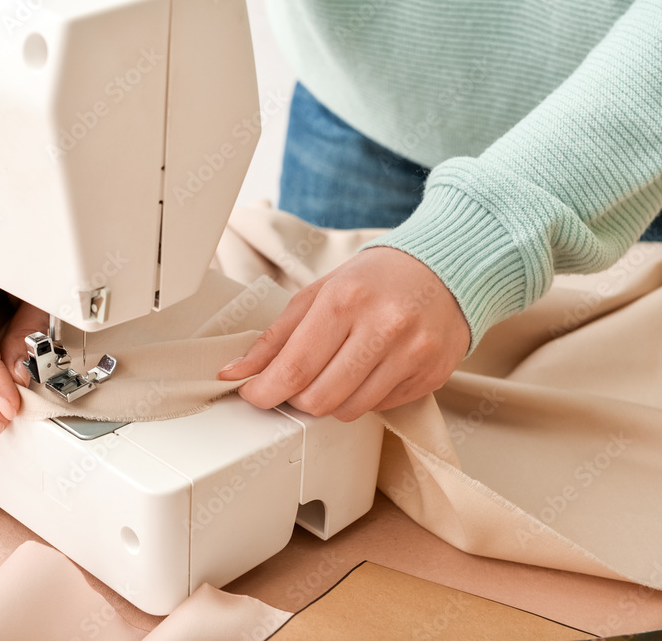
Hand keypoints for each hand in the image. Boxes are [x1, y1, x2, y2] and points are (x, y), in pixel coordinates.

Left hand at [219, 247, 469, 420]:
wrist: (445, 271)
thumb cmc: (376, 280)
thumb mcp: (318, 294)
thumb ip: (276, 337)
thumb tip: (236, 372)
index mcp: (346, 300)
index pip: (295, 367)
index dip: (265, 391)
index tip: (253, 394)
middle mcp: (384, 327)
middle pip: (320, 398)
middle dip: (296, 399)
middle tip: (295, 383)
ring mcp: (413, 354)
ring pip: (349, 410)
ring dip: (329, 400)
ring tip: (333, 372)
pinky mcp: (432, 376)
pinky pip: (379, 408)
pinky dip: (362, 397)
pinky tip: (368, 370)